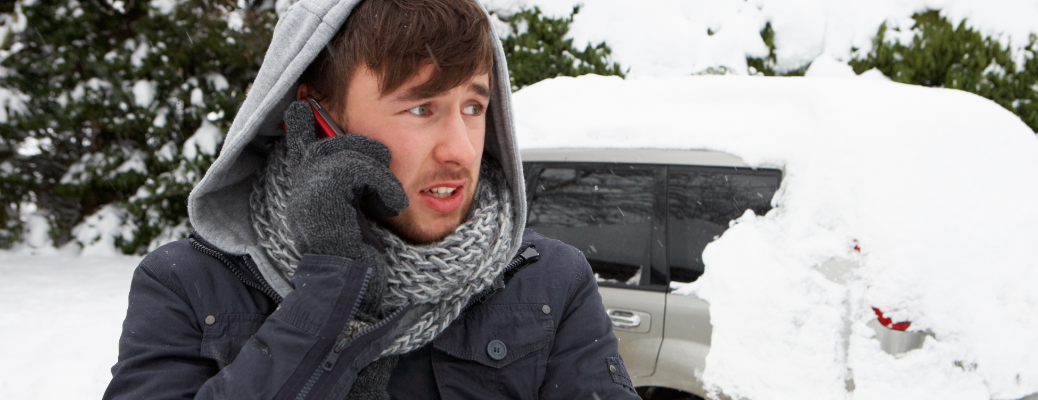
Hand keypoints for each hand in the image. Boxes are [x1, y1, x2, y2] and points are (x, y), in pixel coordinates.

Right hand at [281, 100, 407, 317]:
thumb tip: (378, 153)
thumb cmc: (362, 260)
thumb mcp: (363, 214)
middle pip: (328, 142)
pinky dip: (382, 183)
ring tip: (389, 196)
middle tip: (383, 171)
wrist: (352, 290)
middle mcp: (300, 188)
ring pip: (342, 150)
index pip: (300, 146)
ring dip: (376, 167)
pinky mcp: (319, 200)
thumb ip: (361, 185)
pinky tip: (393, 204)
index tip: (301, 104)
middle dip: (362, 148)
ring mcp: (306, 193)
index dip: (301, 125)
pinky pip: (355, 168)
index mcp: (310, 191)